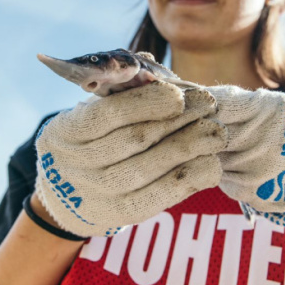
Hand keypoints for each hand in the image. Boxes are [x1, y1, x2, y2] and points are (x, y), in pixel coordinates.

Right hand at [35, 82, 227, 237]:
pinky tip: (211, 164)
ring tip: (216, 133)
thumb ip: (121, 89)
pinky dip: (190, 179)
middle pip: (134, 140)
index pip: (109, 114)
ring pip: (149, 169)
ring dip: (189, 148)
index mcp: (67, 131)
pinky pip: (159, 198)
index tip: (179, 94)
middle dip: (177, 120)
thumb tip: (156, 69)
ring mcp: (98, 194)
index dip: (146, 103)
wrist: (70, 193)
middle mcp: (77, 165)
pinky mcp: (122, 214)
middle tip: (209, 105)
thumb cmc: (93, 137)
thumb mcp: (92, 110)